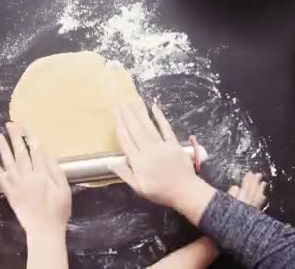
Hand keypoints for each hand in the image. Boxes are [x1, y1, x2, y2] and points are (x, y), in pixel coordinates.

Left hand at [0, 123, 71, 235]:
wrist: (44, 231)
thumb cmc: (58, 210)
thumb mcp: (64, 189)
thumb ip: (56, 171)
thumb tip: (47, 154)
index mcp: (43, 175)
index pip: (36, 150)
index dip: (31, 136)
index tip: (27, 125)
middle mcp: (28, 177)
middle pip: (20, 153)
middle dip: (15, 137)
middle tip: (10, 124)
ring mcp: (17, 185)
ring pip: (8, 162)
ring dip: (3, 148)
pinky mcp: (10, 194)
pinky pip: (1, 178)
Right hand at [110, 103, 215, 223]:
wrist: (185, 192)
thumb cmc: (160, 192)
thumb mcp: (138, 188)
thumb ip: (124, 174)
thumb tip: (110, 163)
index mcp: (138, 162)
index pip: (126, 140)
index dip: (119, 126)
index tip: (115, 114)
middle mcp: (148, 150)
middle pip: (135, 130)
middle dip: (127, 115)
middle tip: (120, 102)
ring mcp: (161, 146)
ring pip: (147, 127)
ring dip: (138, 113)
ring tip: (131, 103)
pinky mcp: (173, 143)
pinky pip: (165, 128)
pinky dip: (160, 117)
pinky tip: (153, 107)